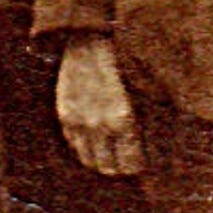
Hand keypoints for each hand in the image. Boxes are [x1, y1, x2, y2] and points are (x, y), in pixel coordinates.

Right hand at [55, 34, 144, 174]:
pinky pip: (74, 145)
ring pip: (89, 161)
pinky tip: (94, 139)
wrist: (89, 44)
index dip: (137, 166)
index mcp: (123, 120)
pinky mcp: (65, 117)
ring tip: (109, 155)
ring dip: (100, 161)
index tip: (140, 163)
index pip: (130, 165)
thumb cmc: (122, 66)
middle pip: (108, 169)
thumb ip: (142, 123)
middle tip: (125, 162)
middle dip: (119, 168)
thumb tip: (147, 149)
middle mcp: (99, 125)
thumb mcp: (141, 94)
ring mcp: (79, 122)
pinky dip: (84, 147)